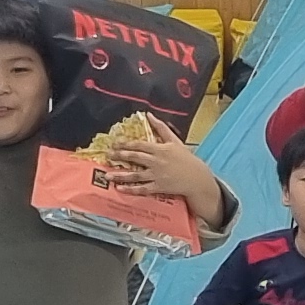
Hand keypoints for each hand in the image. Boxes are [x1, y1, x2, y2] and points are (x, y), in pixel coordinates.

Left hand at [100, 123, 225, 211]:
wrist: (197, 178)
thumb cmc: (185, 158)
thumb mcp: (174, 140)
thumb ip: (161, 128)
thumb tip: (148, 115)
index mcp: (160, 149)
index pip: (139, 145)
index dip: (125, 144)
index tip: (114, 143)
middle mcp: (156, 162)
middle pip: (135, 158)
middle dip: (120, 156)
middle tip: (108, 155)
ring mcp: (157, 175)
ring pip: (135, 175)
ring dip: (120, 175)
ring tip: (107, 175)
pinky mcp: (158, 187)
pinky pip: (142, 188)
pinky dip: (131, 189)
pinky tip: (120, 188)